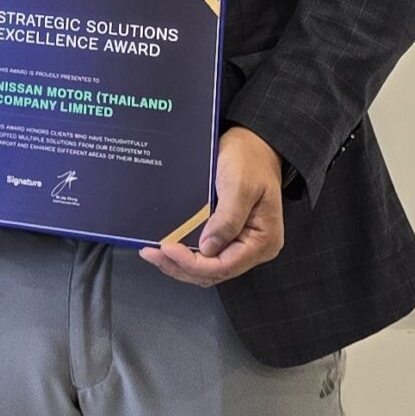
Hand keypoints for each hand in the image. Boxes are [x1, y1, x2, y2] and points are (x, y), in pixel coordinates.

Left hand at [140, 125, 285, 285]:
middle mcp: (253, 248)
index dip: (193, 263)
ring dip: (179, 264)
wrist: (252, 143)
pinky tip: (167, 246)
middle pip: (214, 271)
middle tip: (152, 254)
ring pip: (207, 267)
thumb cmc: (250, 160)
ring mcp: (240, 243)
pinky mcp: (227, 235)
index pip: (225, 266)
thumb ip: (227, 218)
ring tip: (154, 253)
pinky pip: (206, 253)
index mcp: (262, 241)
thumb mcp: (239, 185)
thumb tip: (208, 248)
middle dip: (180, 266)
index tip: (168, 249)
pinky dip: (186, 253)